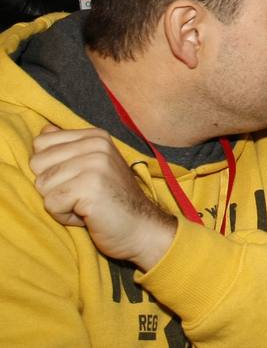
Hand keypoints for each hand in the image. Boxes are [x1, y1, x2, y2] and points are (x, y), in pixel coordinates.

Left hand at [29, 125, 176, 270]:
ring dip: (58, 203)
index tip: (75, 179)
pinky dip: (63, 215)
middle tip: (79, 195)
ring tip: (84, 205)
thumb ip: (67, 146)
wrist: (140, 227)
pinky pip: (51, 203)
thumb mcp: (91, 166)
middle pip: (37, 163)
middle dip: (51, 186)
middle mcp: (96, 144)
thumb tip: (45, 128)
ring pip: (42, 184)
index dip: (50, 167)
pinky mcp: (91, 186)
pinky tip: (85, 214)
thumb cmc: (110, 200)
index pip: (41, 143)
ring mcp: (95, 164)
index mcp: (95, 136)